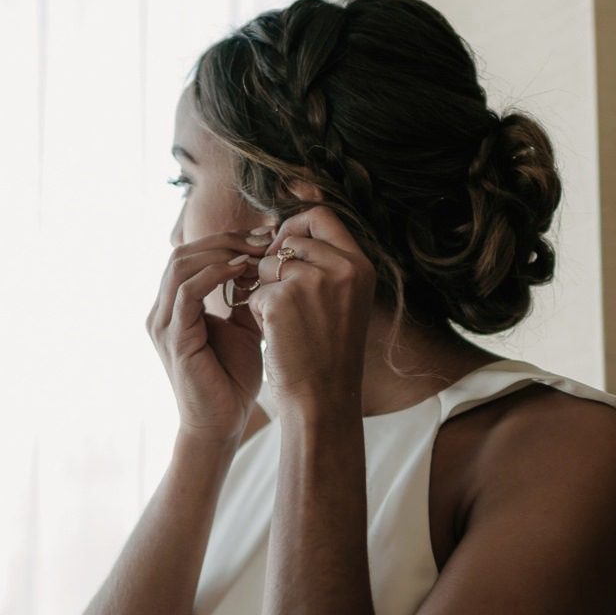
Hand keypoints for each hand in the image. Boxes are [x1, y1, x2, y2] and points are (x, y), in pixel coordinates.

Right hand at [147, 230, 265, 443]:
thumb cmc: (232, 380)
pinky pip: (188, 291)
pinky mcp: (173, 337)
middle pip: (184, 253)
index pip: (191, 255)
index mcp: (173, 307)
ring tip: (256, 252)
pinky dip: (215, 274)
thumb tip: (263, 263)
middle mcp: (161, 312)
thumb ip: (245, 296)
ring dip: (221, 252)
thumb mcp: (243, 328)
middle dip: (225, 239)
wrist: (223, 423)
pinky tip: (242, 270)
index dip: (225, 239)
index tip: (264, 235)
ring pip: (182, 265)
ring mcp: (163, 324)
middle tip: (263, 238)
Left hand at [244, 206, 376, 418]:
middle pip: (290, 236)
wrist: (324, 397)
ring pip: (267, 263)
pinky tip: (278, 334)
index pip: (322, 216)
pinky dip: (258, 311)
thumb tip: (285, 233)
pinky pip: (255, 290)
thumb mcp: (344, 300)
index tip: (283, 247)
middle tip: (276, 288)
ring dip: (265, 288)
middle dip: (274, 259)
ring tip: (285, 320)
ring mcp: (311, 282)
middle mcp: (340, 267)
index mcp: (360, 265)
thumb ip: (326, 264)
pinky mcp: (281, 300)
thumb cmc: (330, 353)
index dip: (296, 226)